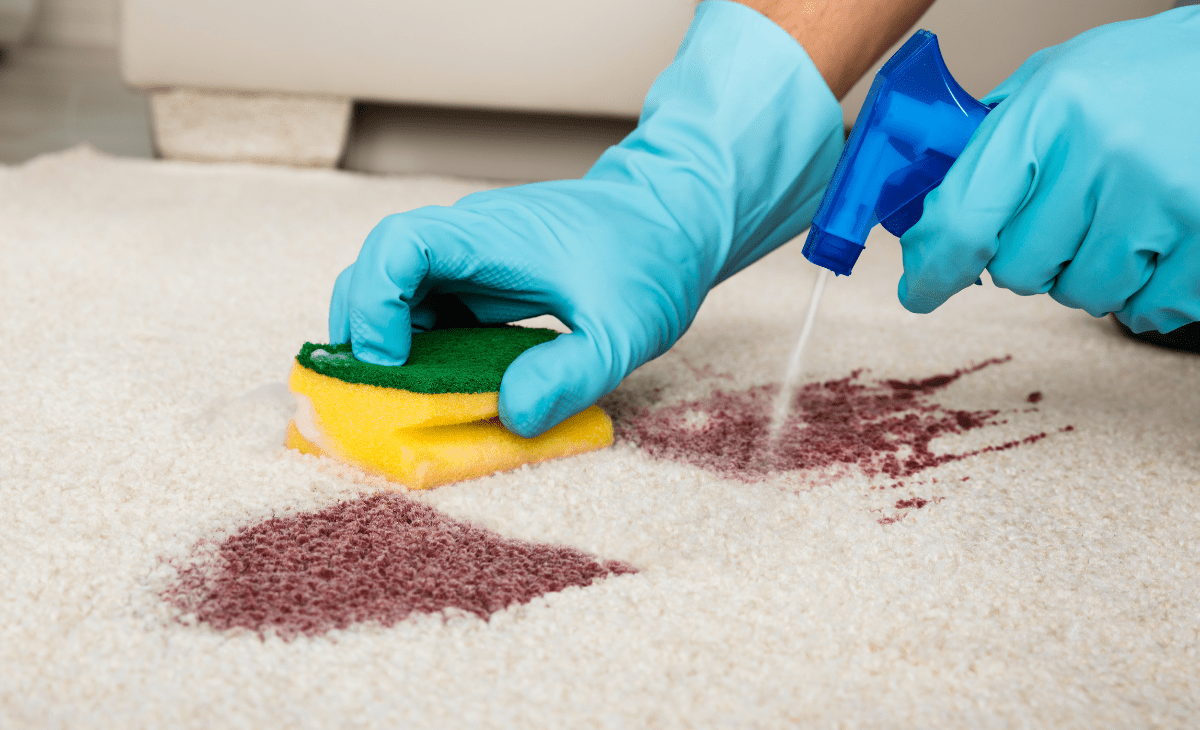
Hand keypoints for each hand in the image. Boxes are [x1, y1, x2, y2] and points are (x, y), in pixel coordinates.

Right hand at [329, 0, 842, 436]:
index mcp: (493, 237)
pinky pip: (430, 303)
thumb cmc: (652, 261)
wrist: (676, 216)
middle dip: (362, 326)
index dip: (375, 301)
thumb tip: (512, 416)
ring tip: (402, 397)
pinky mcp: (483, 276)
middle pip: (377, 265)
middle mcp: (470, 238)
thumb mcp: (625, 331)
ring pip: (397, 286)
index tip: (391, 362)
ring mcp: (473, 256)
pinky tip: (438, 384)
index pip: (400, 245)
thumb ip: (571, 373)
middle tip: (377, 392)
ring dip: (387, 339)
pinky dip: (419, 343)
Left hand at [897, 7, 1199, 333]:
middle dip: (1032, 256)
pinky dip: (1147, 290)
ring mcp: (1163, 198)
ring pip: (1083, 295)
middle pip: (1019, 271)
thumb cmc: (1149, 75)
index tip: (920, 290)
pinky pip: (1147, 309)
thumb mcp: (1060, 81)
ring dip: (1091, 273)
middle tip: (1070, 214)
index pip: (963, 222)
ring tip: (1123, 217)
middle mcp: (1105, 153)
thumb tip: (935, 217)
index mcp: (1051, 110)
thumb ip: (996, 141)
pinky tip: (1159, 240)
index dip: (932, 269)